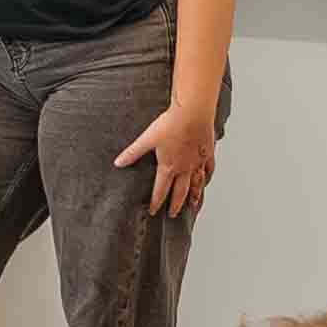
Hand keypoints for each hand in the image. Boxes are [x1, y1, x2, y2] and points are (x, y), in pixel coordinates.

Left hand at [119, 91, 219, 213]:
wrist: (193, 112)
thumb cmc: (171, 124)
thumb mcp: (147, 139)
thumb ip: (132, 153)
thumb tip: (118, 162)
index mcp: (169, 166)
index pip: (161, 190)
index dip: (156, 203)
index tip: (154, 211)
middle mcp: (184, 168)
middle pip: (180, 192)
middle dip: (175, 205)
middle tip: (173, 215)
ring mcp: (197, 162)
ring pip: (197, 184)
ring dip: (194, 196)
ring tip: (193, 205)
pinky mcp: (207, 153)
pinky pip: (208, 169)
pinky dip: (206, 177)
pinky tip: (205, 180)